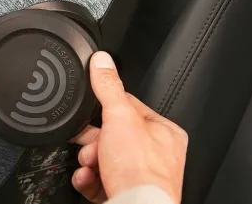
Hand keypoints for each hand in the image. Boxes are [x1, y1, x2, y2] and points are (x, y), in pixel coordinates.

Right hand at [71, 52, 187, 203]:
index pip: (129, 108)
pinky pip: (99, 180)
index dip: (105, 110)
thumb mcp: (119, 117)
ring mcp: (139, 177)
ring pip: (102, 158)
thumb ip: (108, 87)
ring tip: (90, 165)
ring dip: (88, 161)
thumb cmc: (140, 172)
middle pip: (111, 136)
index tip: (91, 113)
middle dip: (93, 142)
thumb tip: (102, 61)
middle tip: (90, 146)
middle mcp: (156, 155)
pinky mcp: (123, 194)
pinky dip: (88, 179)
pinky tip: (87, 179)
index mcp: (163, 132)